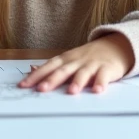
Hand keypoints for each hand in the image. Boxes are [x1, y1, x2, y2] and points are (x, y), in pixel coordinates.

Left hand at [18, 34, 135, 93]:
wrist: (115, 46)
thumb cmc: (88, 57)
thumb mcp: (69, 59)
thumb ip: (52, 67)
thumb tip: (32, 70)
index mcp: (66, 59)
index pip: (48, 67)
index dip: (36, 76)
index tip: (23, 85)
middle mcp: (77, 61)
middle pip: (63, 70)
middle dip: (52, 80)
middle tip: (41, 89)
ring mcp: (92, 64)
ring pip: (83, 73)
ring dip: (77, 82)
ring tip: (71, 92)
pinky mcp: (107, 68)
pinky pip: (104, 76)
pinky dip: (101, 83)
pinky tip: (97, 90)